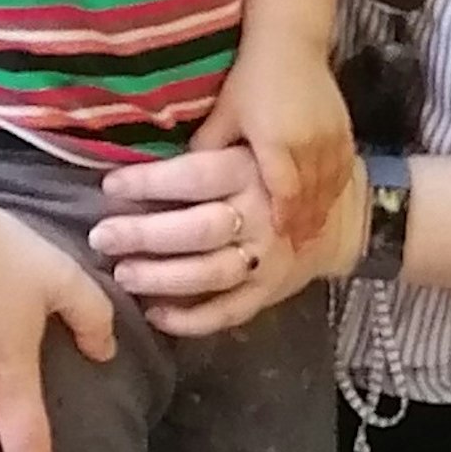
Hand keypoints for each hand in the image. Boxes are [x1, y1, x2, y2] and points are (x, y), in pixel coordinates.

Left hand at [97, 134, 361, 339]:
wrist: (349, 204)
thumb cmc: (284, 158)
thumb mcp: (250, 132)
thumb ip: (209, 139)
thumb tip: (147, 139)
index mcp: (254, 169)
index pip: (194, 175)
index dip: (149, 183)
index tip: (110, 186)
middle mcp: (263, 214)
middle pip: (196, 229)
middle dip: (144, 236)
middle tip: (102, 237)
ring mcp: (270, 256)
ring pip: (210, 274)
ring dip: (162, 278)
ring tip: (123, 274)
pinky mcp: (274, 288)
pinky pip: (231, 310)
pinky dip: (193, 319)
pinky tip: (156, 314)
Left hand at [204, 35, 357, 259]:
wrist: (291, 39)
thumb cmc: (250, 75)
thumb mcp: (224, 113)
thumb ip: (208, 149)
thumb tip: (185, 182)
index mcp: (277, 142)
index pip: (285, 193)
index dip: (283, 220)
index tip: (277, 241)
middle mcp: (309, 143)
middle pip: (311, 196)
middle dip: (304, 224)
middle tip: (296, 248)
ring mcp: (331, 136)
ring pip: (330, 186)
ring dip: (322, 210)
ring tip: (312, 233)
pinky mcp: (344, 128)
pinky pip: (343, 169)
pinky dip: (335, 190)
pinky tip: (326, 202)